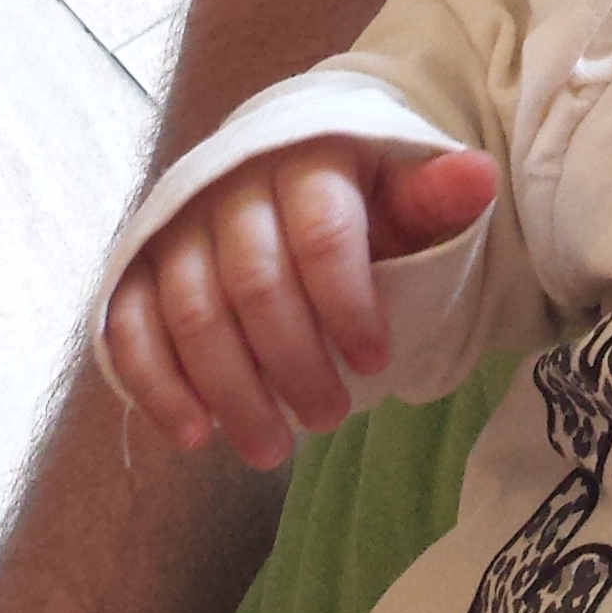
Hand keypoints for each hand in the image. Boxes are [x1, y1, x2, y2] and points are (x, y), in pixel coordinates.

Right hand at [100, 137, 497, 471]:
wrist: (276, 171)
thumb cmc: (352, 198)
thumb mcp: (400, 192)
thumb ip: (434, 195)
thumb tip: (480, 176)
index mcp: (306, 160)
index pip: (324, 235)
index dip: (349, 303)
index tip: (377, 362)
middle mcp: (231, 188)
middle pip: (256, 284)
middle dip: (293, 362)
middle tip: (329, 420)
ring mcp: (177, 227)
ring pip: (194, 313)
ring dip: (231, 391)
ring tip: (271, 451)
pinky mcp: (136, 267)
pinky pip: (131, 328)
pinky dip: (158, 385)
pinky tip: (194, 435)